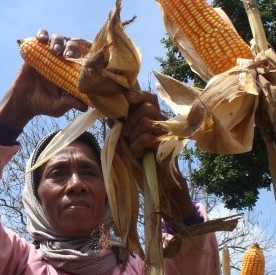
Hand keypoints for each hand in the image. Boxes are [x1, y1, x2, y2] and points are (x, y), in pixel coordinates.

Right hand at [0, 30, 89, 130]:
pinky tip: (42, 39)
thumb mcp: (58, 107)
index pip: (81, 57)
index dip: (84, 54)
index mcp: (70, 71)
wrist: (22, 101)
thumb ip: (70, 103)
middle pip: (70, 45)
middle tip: (67, 55)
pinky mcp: (35, 51)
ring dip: (57, 41)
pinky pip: (40, 37)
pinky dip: (41, 34)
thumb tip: (86, 106)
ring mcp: (48, 55)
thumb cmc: (43, 105)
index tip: (83, 58)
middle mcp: (61, 61)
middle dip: (71, 47)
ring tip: (55, 50)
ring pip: (57, 39)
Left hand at [122, 90, 194, 221]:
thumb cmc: (142, 159)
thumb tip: (109, 116)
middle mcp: (162, 121)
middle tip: (126, 134)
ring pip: (146, 122)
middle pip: (147, 107)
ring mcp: (166, 133)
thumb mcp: (126, 141)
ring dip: (133, 135)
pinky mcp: (166, 145)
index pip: (149, 97)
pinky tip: (137, 154)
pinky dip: (137, 146)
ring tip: (133, 146)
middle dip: (132, 119)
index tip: (127, 97)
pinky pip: (147, 138)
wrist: (156, 180)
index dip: (138, 94)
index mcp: (154, 117)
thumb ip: (120, 128)